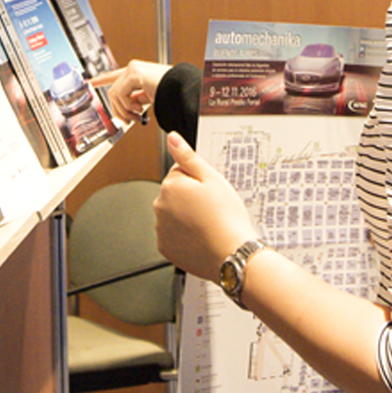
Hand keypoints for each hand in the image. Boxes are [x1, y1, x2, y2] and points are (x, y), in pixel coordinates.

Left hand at [91, 59, 170, 124]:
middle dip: (119, 110)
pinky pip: (120, 94)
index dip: (101, 79)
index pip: (114, 75)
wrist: (182, 90)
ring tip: (137, 115)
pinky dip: (127, 105)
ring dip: (124, 110)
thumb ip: (136, 98)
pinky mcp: (134, 73)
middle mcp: (133, 69)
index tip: (90, 82)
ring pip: (114, 94)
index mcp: (137, 73)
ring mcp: (133, 69)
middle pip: (112, 91)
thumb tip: (128, 107)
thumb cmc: (171, 93)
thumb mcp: (149, 97)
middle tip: (129, 120)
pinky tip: (138, 108)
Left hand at [153, 131, 256, 282]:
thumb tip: (172, 139)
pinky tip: (201, 237)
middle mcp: (160, 206)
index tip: (210, 192)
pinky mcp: (166, 247)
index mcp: (170, 185)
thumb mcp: (212, 179)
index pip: (180, 172)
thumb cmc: (225, 218)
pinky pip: (174, 235)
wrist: (231, 254)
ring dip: (187, 216)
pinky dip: (184, 235)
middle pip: (175, 194)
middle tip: (212, 208)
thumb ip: (188, 157)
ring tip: (208, 224)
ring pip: (174, 214)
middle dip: (190, 197)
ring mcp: (161, 228)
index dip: (198, 180)